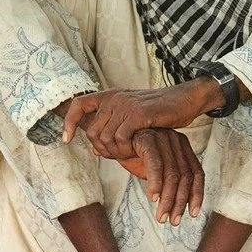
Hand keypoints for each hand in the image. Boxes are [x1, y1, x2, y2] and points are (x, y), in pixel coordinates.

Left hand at [63, 81, 218, 161]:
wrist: (185, 100)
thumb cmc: (160, 112)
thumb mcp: (132, 116)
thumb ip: (113, 127)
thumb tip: (94, 150)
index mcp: (110, 96)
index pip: (79, 104)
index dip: (70, 122)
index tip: (67, 140)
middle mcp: (114, 98)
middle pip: (92, 131)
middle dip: (102, 149)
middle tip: (118, 156)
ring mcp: (125, 105)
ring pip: (105, 138)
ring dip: (116, 152)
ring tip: (129, 154)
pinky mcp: (137, 114)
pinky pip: (120, 139)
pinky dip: (126, 149)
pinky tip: (136, 150)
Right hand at [115, 127, 204, 224]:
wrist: (112, 139)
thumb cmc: (135, 155)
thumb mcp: (155, 169)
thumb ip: (168, 182)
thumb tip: (179, 206)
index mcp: (182, 146)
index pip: (197, 173)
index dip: (197, 194)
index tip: (193, 213)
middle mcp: (176, 140)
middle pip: (185, 176)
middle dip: (180, 202)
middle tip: (173, 221)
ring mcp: (163, 138)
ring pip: (172, 174)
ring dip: (168, 199)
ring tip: (162, 215)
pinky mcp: (148, 139)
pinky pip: (156, 165)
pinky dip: (156, 183)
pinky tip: (152, 197)